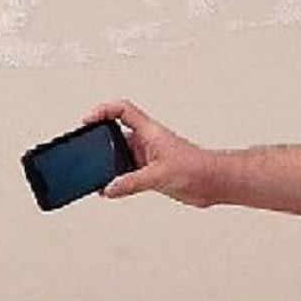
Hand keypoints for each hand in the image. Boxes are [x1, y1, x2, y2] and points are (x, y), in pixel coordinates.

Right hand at [83, 100, 214, 204]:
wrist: (214, 182)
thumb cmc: (197, 168)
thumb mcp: (159, 175)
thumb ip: (131, 183)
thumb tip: (110, 188)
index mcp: (150, 132)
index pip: (122, 110)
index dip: (103, 110)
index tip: (88, 120)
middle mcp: (147, 141)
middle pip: (115, 134)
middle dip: (99, 141)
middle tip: (86, 149)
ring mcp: (148, 157)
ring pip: (120, 156)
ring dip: (108, 165)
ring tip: (96, 174)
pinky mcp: (151, 172)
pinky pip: (127, 174)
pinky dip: (117, 181)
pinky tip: (111, 189)